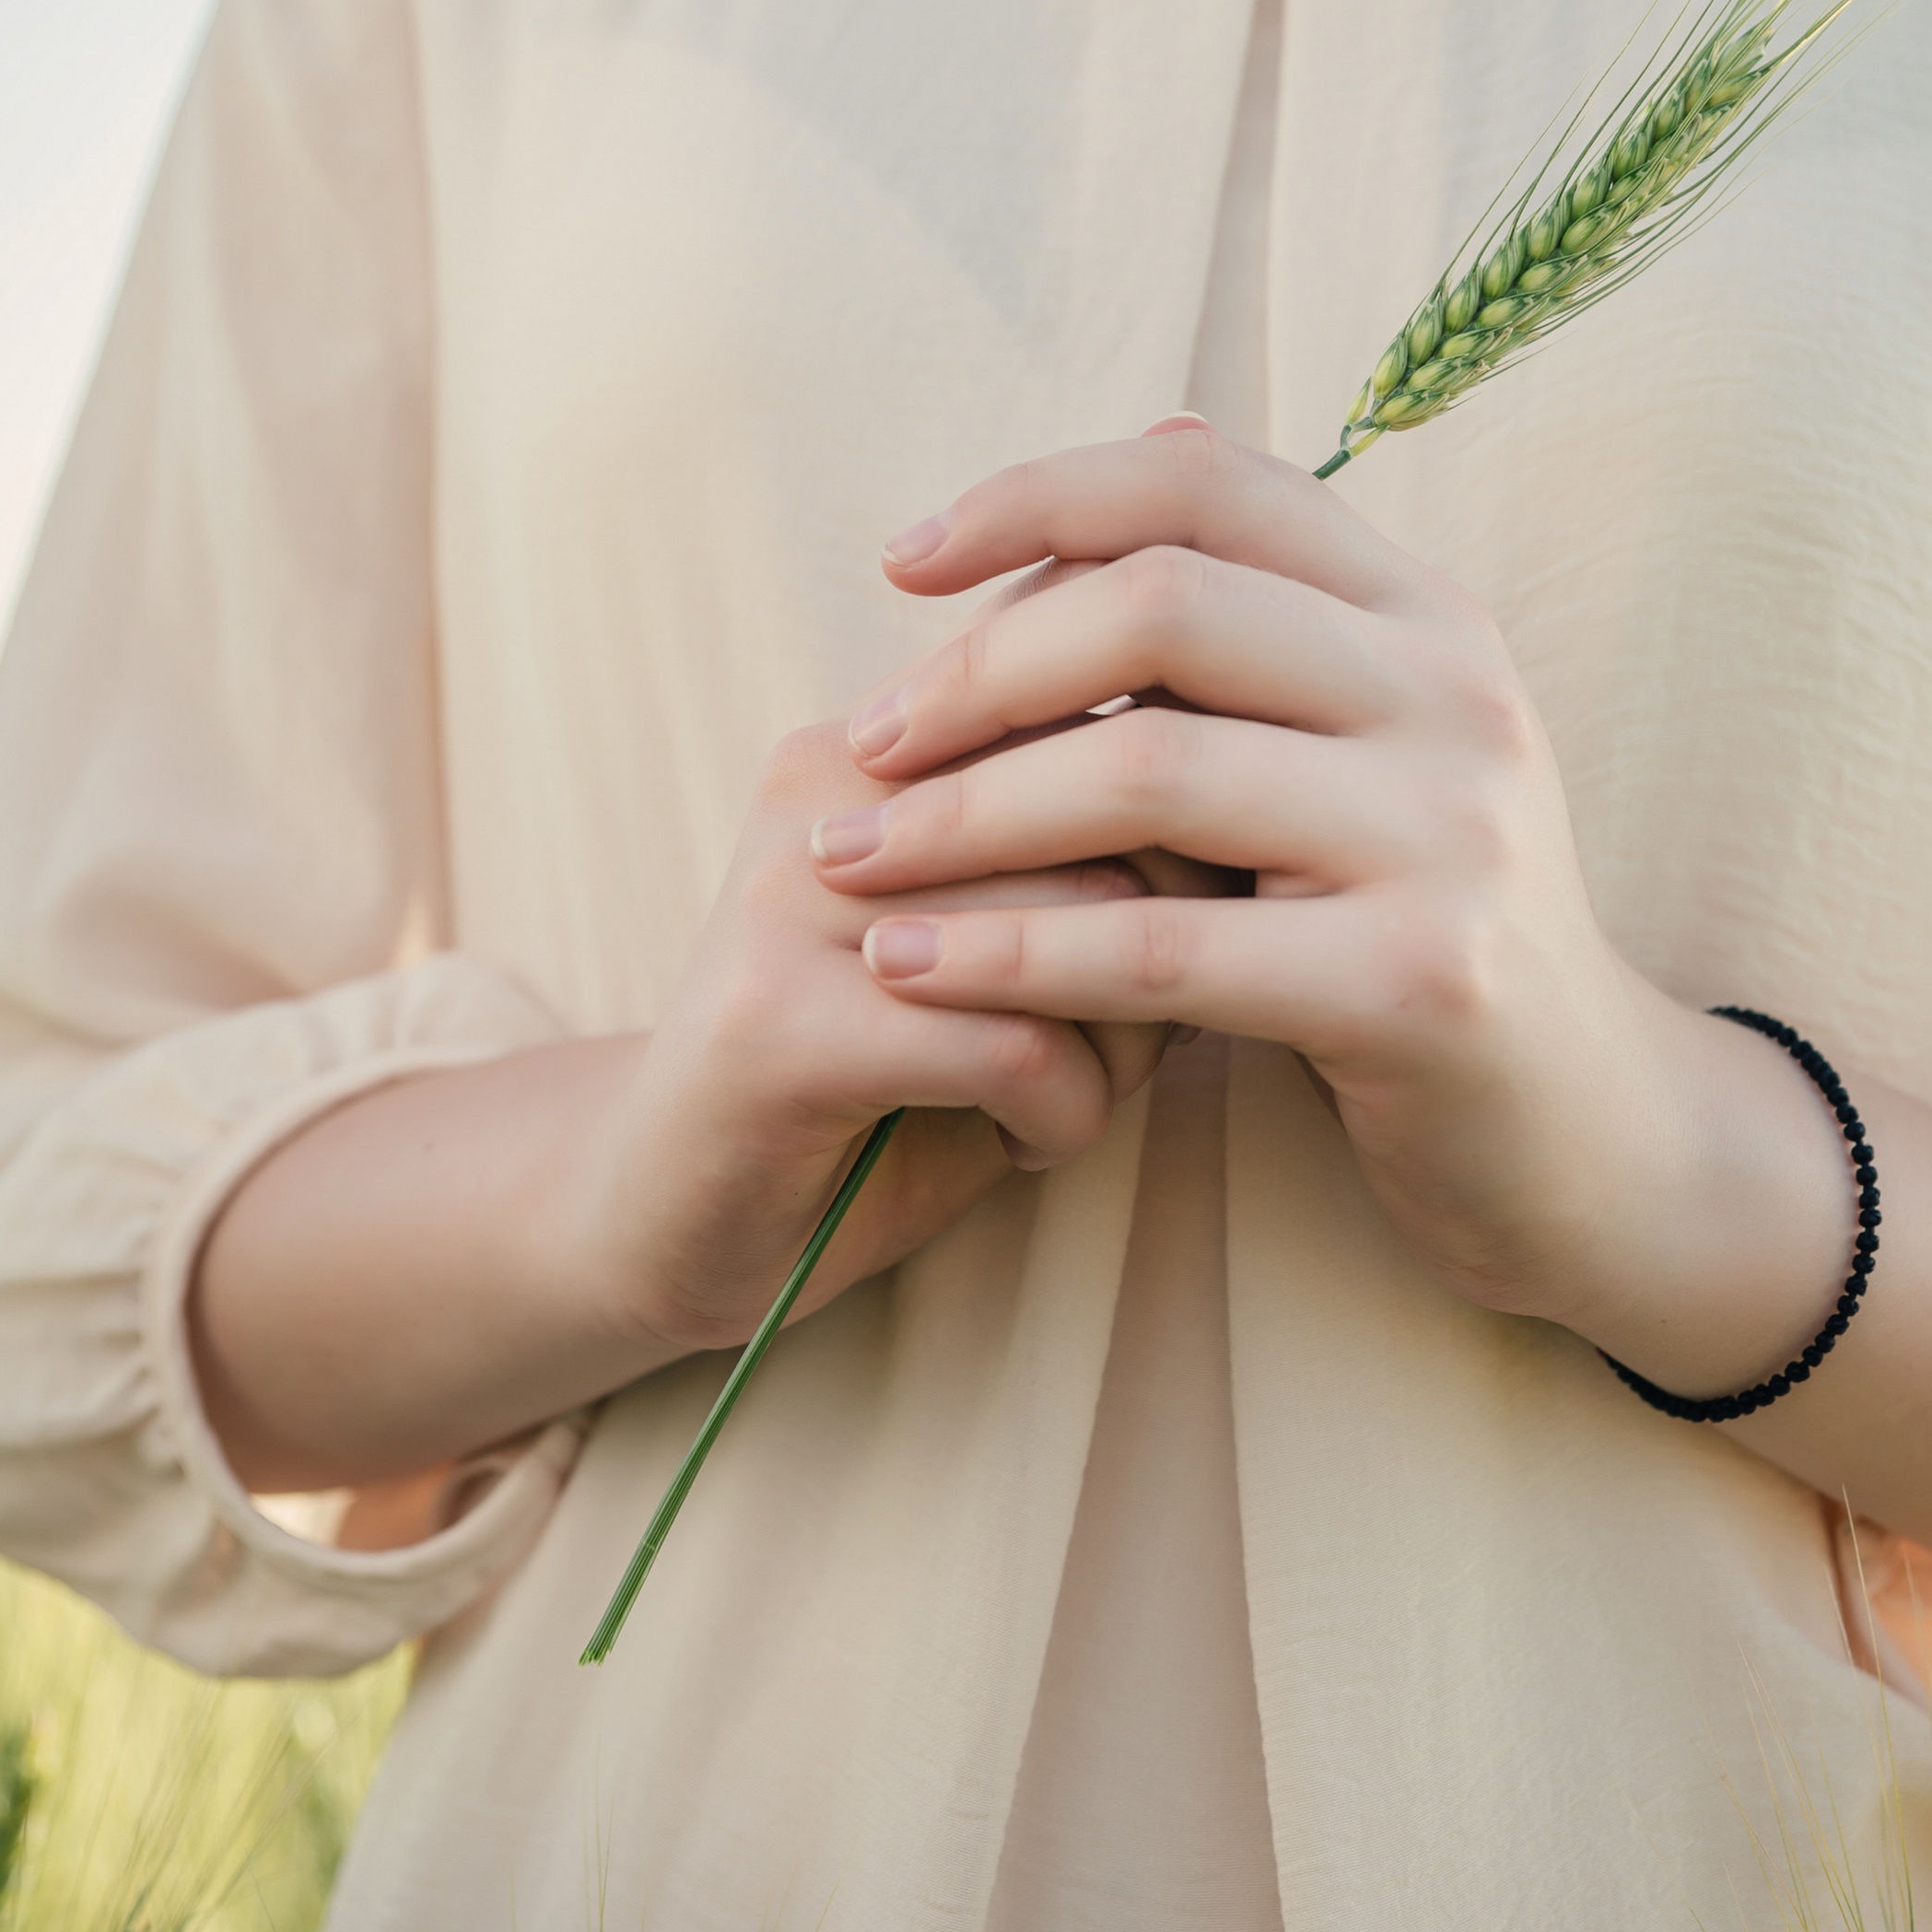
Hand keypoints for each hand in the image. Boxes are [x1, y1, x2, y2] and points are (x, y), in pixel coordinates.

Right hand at [578, 718, 1177, 1357]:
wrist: (666, 1213)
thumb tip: (1265, 852)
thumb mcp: (998, 954)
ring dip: (1120, 1043)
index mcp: (885, 739)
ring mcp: (790, 899)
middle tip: (1137, 1046)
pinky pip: (1011, 1042)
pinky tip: (1030, 1146)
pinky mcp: (779, 1022)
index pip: (1110, 718)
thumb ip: (1103, 880)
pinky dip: (1062, 1115)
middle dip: (1167, 951)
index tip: (1173, 947)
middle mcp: (830, 788)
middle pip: (1109, 820)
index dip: (1187, 850)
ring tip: (1082, 1092)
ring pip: (1071, 928)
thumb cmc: (878, 1087)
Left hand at [808, 423, 1852, 1384]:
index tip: (903, 562)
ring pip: (1149, 769)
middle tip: (866, 739)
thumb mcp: (1372, 745)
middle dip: (978, 667)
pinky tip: (908, 966)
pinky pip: (1166, 946)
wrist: (1591, 1132)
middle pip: (1162, 605)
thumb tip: (1145, 430)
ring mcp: (1450, 835)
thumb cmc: (1419, 928)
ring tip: (847, 856)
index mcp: (1428, 615)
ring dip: (964, 815)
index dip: (1037, 495)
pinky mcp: (1419, 984)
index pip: (1208, 483)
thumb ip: (1266, 618)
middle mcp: (1454, 695)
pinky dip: (1012, 951)